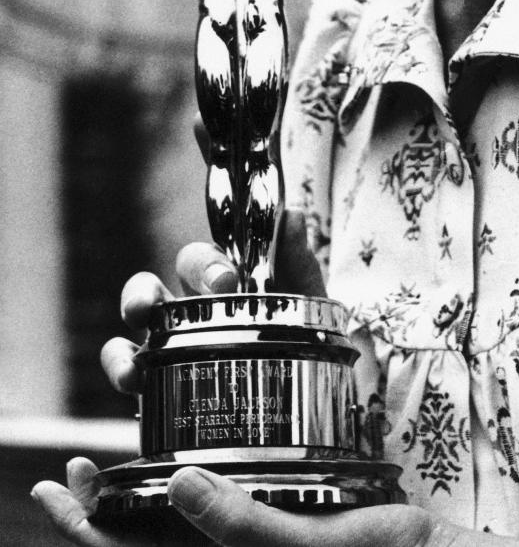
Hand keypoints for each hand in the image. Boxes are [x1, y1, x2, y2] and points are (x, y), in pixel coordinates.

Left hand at [32, 459, 448, 546]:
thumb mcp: (321, 546)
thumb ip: (248, 526)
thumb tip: (180, 482)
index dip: (88, 531)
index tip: (62, 485)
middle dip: (105, 511)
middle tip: (76, 470)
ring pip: (177, 535)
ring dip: (142, 498)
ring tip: (120, 463)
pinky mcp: (282, 540)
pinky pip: (219, 521)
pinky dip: (190, 492)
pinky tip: (190, 464)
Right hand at [100, 209, 324, 395]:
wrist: (293, 400)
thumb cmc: (296, 344)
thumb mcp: (303, 309)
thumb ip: (297, 266)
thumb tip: (292, 215)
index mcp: (229, 283)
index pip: (208, 259)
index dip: (209, 264)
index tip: (225, 283)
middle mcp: (195, 302)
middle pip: (164, 278)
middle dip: (161, 280)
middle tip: (161, 303)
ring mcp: (170, 337)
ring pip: (139, 305)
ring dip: (132, 303)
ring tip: (136, 317)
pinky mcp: (153, 376)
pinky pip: (123, 359)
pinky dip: (118, 361)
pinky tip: (130, 374)